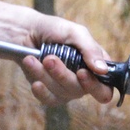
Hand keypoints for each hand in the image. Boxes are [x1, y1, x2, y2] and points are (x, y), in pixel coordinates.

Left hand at [0, 0, 114, 106]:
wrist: (24, 32)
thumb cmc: (52, 29)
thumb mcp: (74, 32)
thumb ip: (90, 49)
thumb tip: (103, 70)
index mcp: (95, 66)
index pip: (106, 88)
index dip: (96, 86)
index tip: (81, 72)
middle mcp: (83, 80)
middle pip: (80, 91)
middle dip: (63, 74)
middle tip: (49, 59)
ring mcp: (66, 88)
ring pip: (62, 93)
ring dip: (46, 75)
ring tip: (33, 58)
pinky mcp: (49, 92)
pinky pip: (49, 99)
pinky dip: (41, 90)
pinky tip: (34, 80)